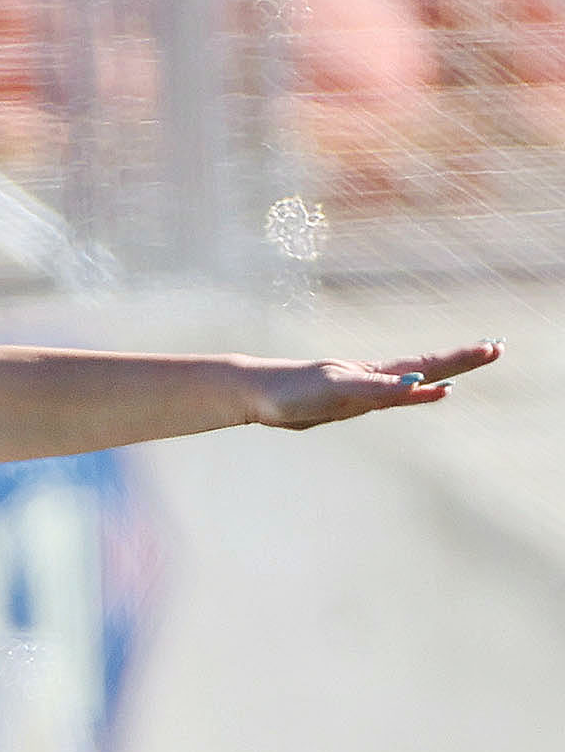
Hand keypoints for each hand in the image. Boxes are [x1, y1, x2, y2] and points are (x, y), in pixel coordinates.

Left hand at [253, 341, 500, 428]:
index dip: (460, 359)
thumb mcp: (338, 389)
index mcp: (375, 373)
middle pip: (426, 368)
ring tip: (466, 370)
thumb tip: (419, 384)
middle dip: (461, 361)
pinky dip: (413, 394)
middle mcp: (374, 378)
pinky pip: (391, 397)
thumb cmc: (293, 390)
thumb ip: (378, 389)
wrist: (256, 394)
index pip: (427, 364)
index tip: (492, 348)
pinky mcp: (347, 403)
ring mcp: (362, 390)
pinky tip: (423, 392)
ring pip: (412, 381)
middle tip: (495, 349)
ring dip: (441, 375)